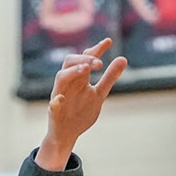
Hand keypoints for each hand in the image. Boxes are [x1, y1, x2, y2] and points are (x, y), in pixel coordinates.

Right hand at [38, 39, 126, 168]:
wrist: (67, 134)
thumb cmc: (81, 112)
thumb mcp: (99, 94)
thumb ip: (109, 77)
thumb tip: (123, 58)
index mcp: (78, 78)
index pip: (85, 58)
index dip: (96, 49)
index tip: (109, 41)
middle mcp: (67, 83)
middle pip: (70, 62)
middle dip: (84, 59)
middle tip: (100, 63)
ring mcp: (59, 96)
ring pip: (60, 78)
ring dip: (72, 72)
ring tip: (86, 69)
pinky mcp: (54, 112)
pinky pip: (53, 105)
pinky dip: (56, 101)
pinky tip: (62, 99)